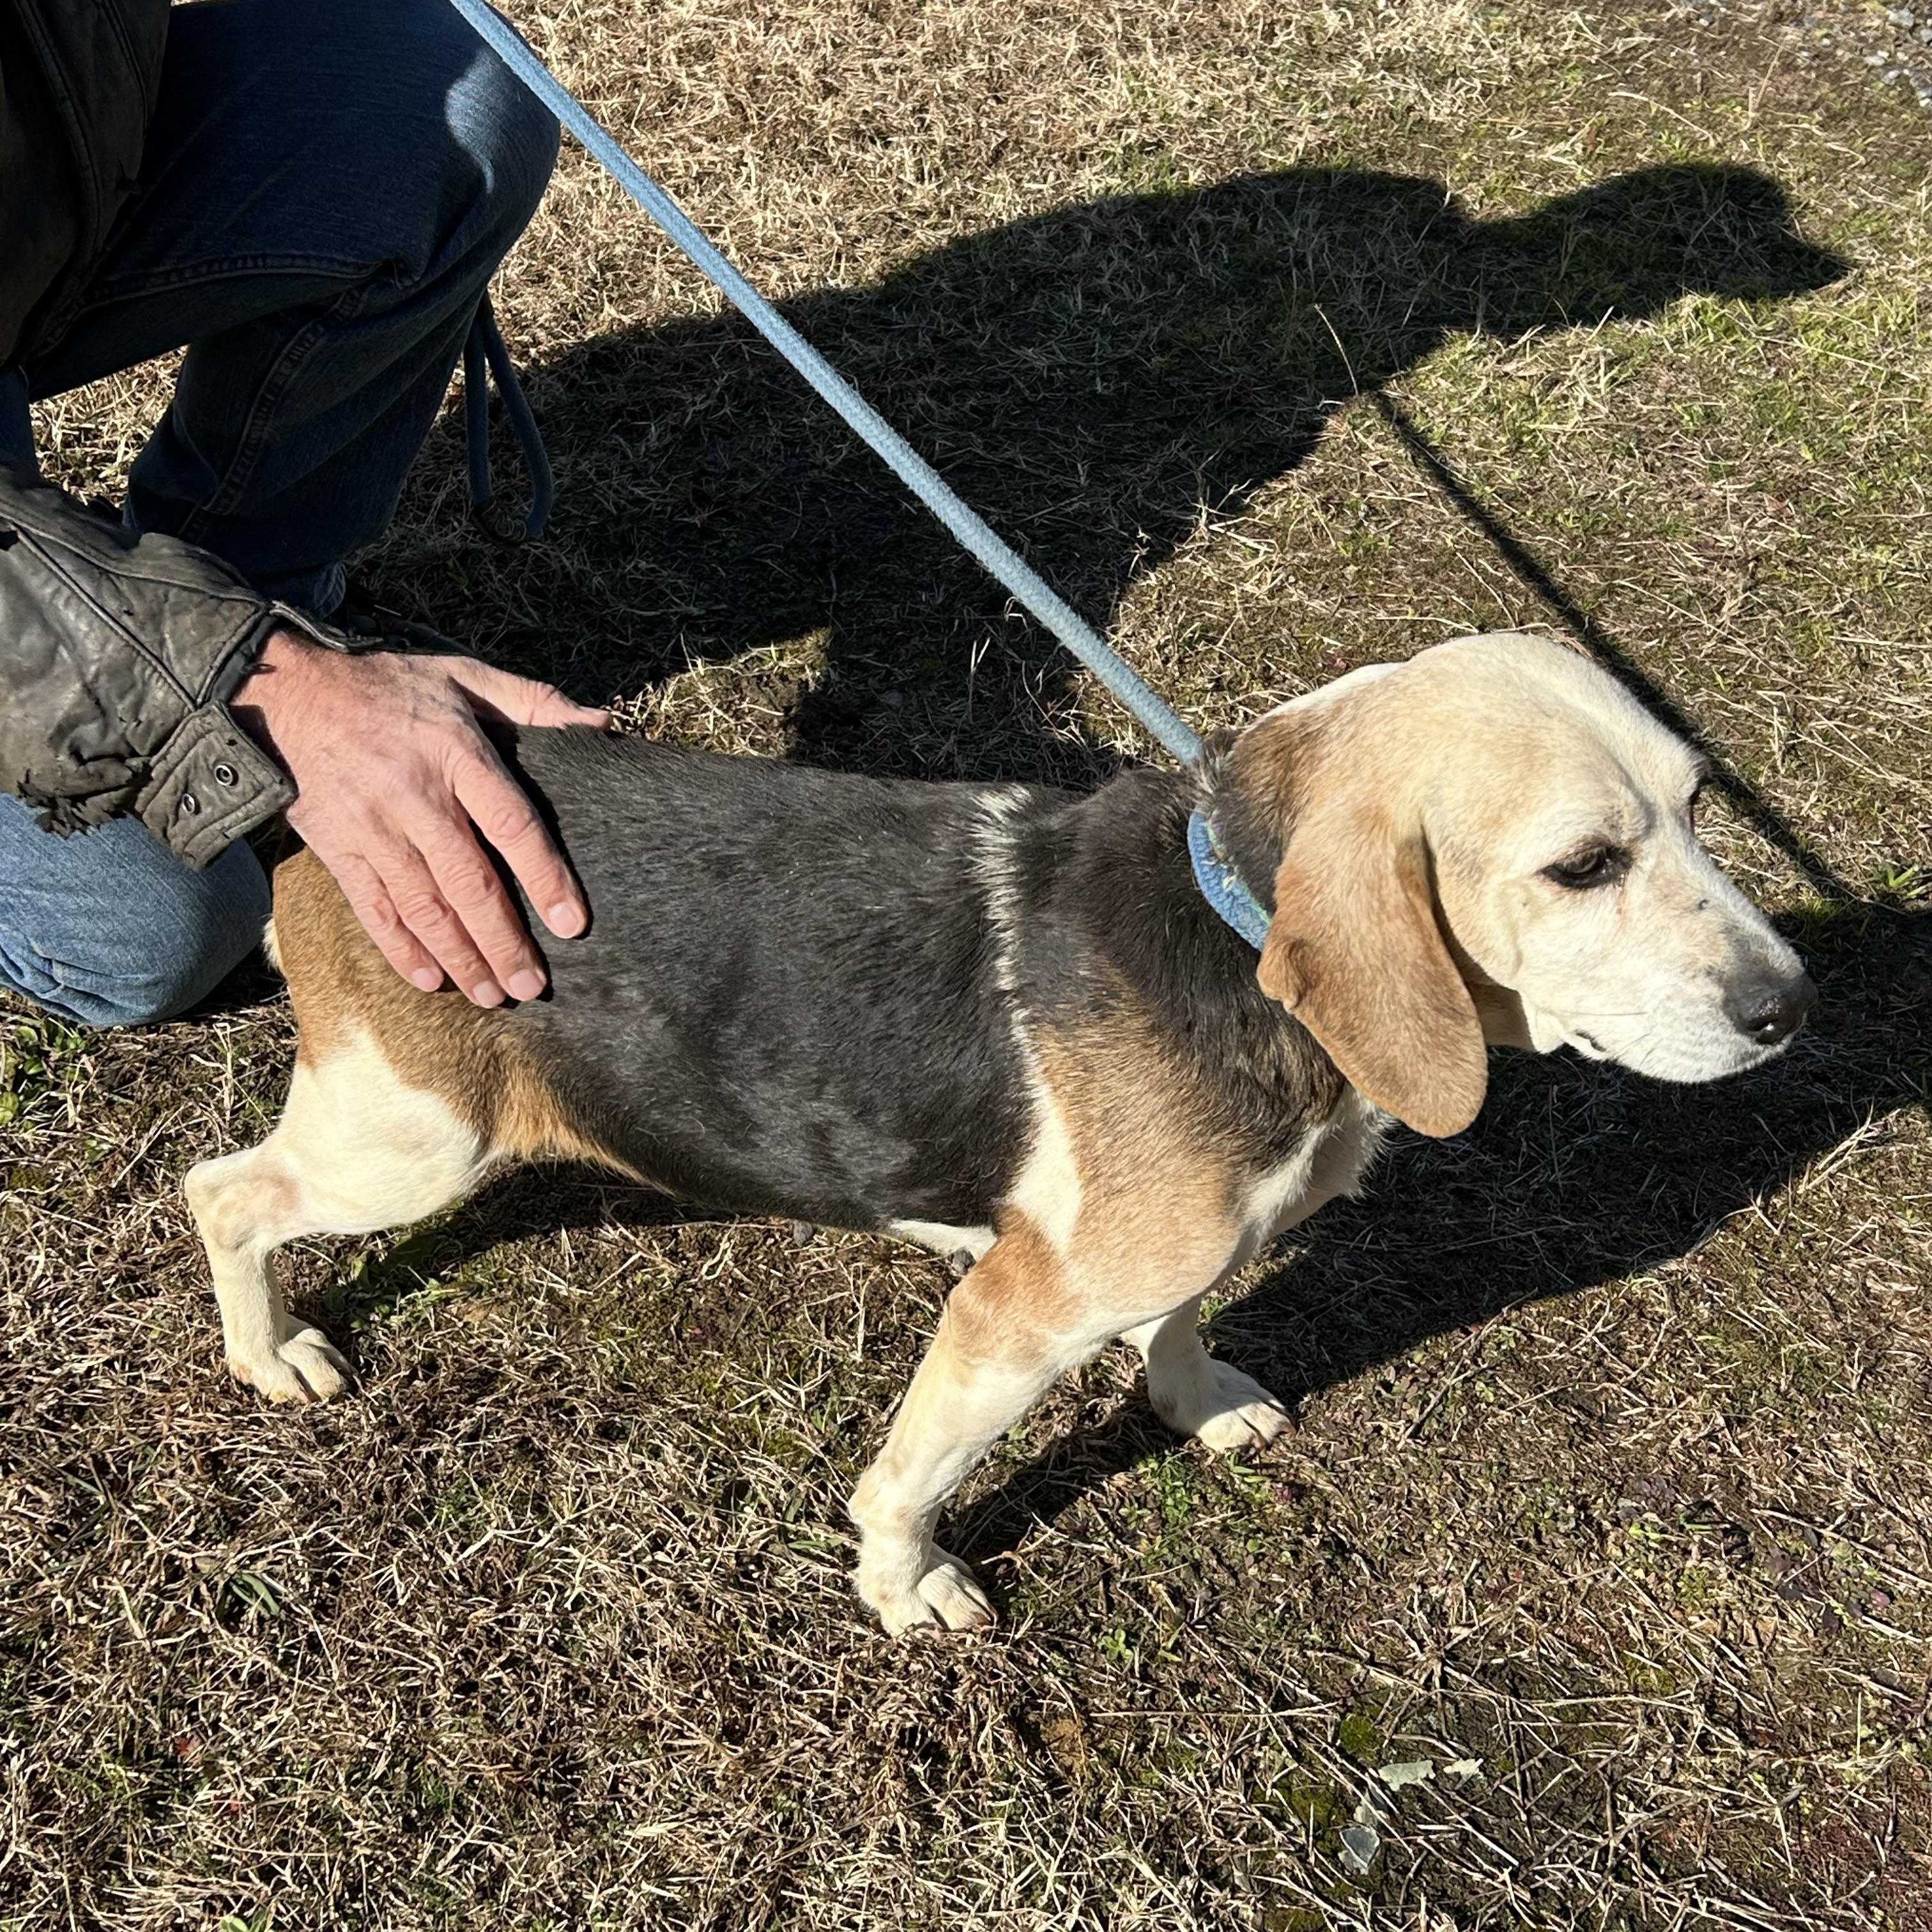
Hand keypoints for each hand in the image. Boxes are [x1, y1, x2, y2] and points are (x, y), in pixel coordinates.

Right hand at [232, 628, 609, 1004]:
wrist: (282, 693)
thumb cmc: (386, 687)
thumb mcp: (460, 675)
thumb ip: (532, 702)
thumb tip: (602, 724)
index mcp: (455, 753)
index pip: (512, 825)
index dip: (544, 877)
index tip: (571, 923)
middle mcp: (416, 797)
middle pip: (470, 884)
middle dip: (504, 943)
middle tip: (534, 987)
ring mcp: (373, 829)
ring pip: (425, 908)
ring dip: (461, 958)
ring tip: (494, 996)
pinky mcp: (338, 850)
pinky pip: (374, 910)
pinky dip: (401, 950)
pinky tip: (431, 981)